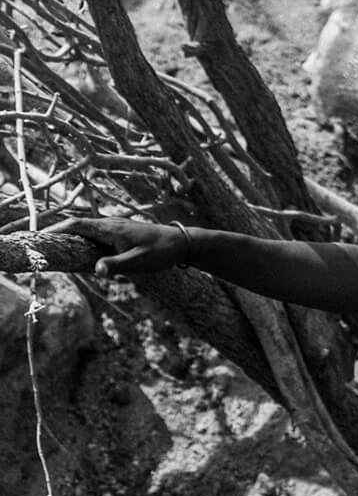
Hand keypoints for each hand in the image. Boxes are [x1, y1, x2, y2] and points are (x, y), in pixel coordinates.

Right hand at [49, 215, 191, 276]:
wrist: (182, 243)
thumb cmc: (162, 252)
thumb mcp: (140, 262)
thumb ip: (118, 265)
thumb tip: (98, 271)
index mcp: (110, 228)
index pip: (76, 224)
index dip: (56, 229)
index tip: (39, 237)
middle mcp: (110, 225)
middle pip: (77, 226)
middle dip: (57, 234)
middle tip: (40, 246)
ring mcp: (115, 229)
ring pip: (86, 231)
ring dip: (70, 238)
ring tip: (54, 249)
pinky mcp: (120, 234)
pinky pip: (95, 236)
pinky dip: (83, 242)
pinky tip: (80, 253)